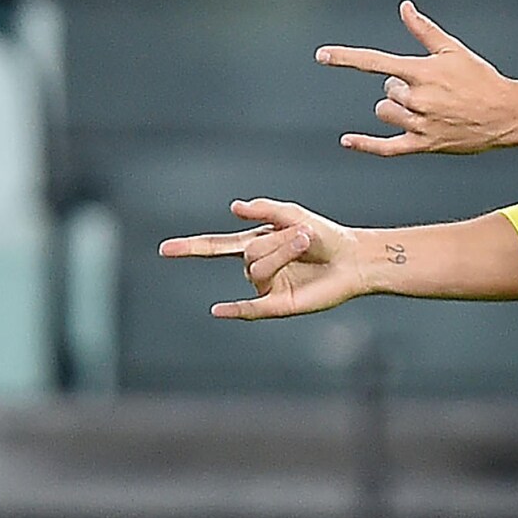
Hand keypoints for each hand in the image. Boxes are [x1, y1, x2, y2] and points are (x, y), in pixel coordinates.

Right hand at [160, 197, 369, 319]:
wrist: (353, 259)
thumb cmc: (326, 236)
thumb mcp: (295, 215)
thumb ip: (266, 210)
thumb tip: (234, 208)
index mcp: (256, 244)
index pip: (216, 246)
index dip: (190, 247)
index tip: (164, 250)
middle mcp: (257, 267)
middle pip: (247, 252)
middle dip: (277, 240)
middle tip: (306, 235)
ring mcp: (267, 287)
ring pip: (257, 269)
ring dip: (283, 252)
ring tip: (307, 243)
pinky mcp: (279, 305)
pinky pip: (251, 308)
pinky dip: (234, 309)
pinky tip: (217, 309)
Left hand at [316, 0, 517, 156]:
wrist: (506, 114)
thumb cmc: (480, 79)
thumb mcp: (453, 51)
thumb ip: (423, 30)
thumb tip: (404, 7)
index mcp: (422, 72)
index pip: (375, 62)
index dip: (346, 58)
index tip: (322, 55)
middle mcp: (418, 99)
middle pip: (386, 91)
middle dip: (400, 88)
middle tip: (431, 91)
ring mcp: (420, 124)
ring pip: (385, 113)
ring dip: (395, 109)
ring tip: (424, 109)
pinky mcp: (424, 146)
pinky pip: (386, 148)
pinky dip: (365, 145)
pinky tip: (347, 141)